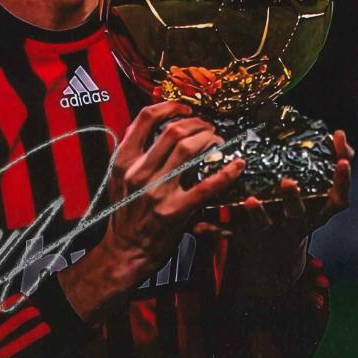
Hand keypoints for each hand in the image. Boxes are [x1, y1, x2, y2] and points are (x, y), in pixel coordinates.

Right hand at [103, 101, 244, 284]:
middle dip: (197, 124)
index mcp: (124, 160)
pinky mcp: (176, 211)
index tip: (185, 108)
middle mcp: (139, 172)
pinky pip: (207, 186)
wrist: (125, 250)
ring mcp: (157, 191)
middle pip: (173, 131)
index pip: (146, 118)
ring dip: (209, 140)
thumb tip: (158, 125)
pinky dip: (226, 173)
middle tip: (208, 127)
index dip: (170, 107)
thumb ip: (134, 151)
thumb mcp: (120, 177)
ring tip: (218, 141)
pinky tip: (237, 166)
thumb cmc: (125, 212)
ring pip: (189, 150)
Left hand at [194, 129, 353, 297]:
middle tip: (288, 182)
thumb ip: (330, 165)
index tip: (342, 160)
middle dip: (294, 200)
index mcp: (316, 212)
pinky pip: (229, 235)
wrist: (276, 257)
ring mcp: (270, 234)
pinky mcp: (246, 239)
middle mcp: (295, 225)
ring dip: (258, 214)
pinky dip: (214, 230)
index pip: (338, 199)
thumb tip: (343, 137)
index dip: (343, 181)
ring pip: (264, 226)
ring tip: (250, 200)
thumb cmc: (298, 211)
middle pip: (299, 214)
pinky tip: (198, 225)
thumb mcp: (317, 193)